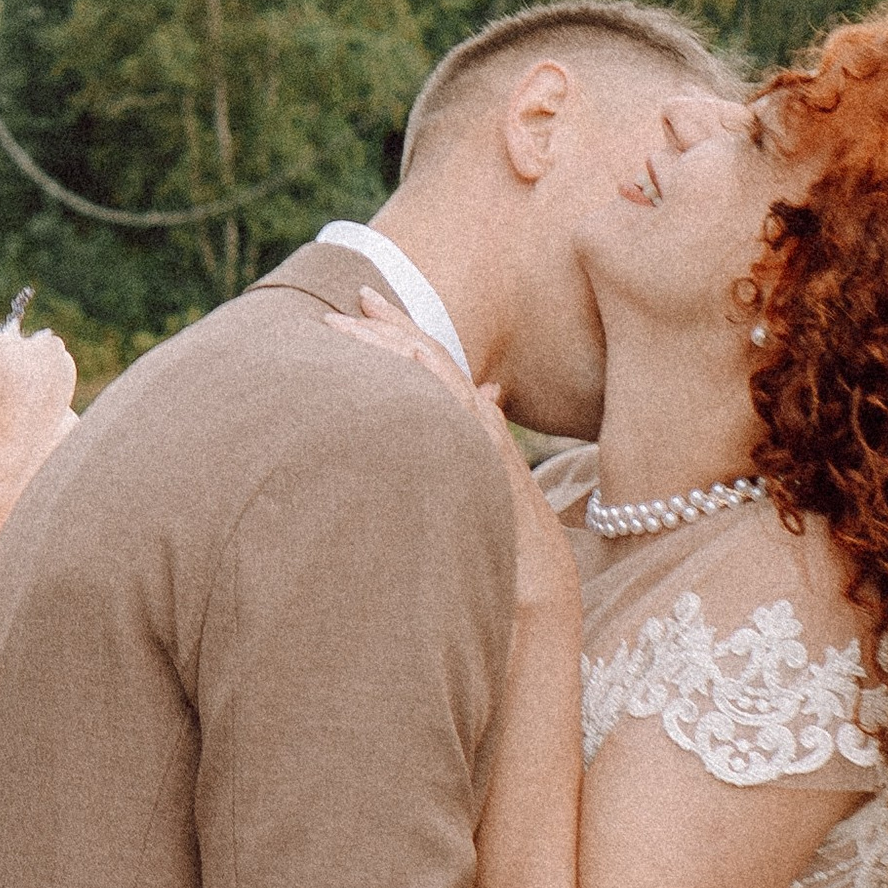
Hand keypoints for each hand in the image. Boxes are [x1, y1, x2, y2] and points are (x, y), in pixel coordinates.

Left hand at [326, 297, 570, 608]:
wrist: (536, 592)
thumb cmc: (498, 556)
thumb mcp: (469, 496)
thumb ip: (464, 454)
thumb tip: (469, 410)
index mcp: (466, 433)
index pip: (428, 370)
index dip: (397, 335)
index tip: (361, 311)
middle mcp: (476, 425)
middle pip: (428, 358)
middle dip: (391, 323)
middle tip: (352, 295)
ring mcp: (483, 436)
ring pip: (437, 370)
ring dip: (394, 338)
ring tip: (351, 315)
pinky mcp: (489, 454)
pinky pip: (457, 400)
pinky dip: (428, 371)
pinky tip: (400, 351)